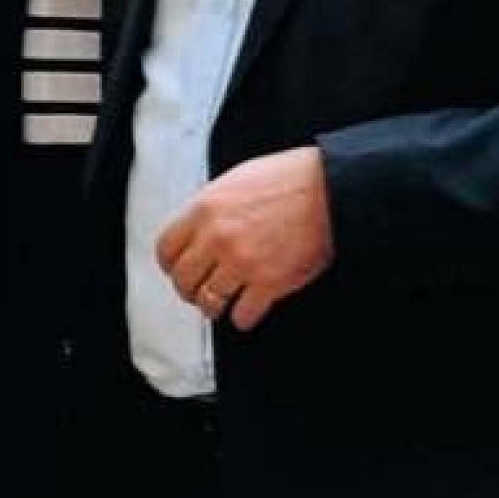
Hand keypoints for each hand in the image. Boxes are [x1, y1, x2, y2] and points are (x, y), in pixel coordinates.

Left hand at [156, 146, 333, 330]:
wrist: (332, 189)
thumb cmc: (292, 180)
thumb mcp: (237, 181)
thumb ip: (211, 207)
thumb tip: (197, 229)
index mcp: (204, 209)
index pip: (166, 249)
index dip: (171, 265)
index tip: (178, 270)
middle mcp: (217, 237)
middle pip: (183, 279)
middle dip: (189, 290)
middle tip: (198, 292)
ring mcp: (241, 261)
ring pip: (208, 300)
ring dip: (214, 307)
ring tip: (222, 304)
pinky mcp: (268, 282)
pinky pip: (242, 314)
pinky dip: (244, 317)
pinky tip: (249, 310)